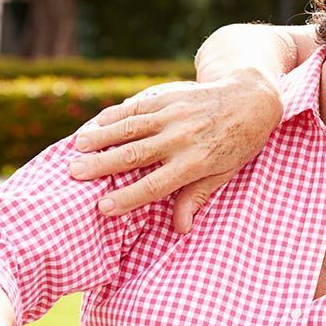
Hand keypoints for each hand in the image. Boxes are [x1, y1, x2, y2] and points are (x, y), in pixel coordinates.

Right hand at [69, 69, 282, 232]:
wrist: (251, 98)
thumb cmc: (239, 142)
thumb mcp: (226, 172)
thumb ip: (198, 196)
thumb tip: (181, 229)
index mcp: (196, 161)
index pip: (156, 184)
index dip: (129, 197)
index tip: (104, 208)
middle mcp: (182, 138)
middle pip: (135, 155)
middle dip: (103, 165)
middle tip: (74, 174)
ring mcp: (174, 115)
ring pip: (131, 128)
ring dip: (101, 138)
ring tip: (76, 149)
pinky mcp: (170, 97)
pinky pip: (137, 107)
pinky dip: (115, 115)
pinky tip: (96, 123)